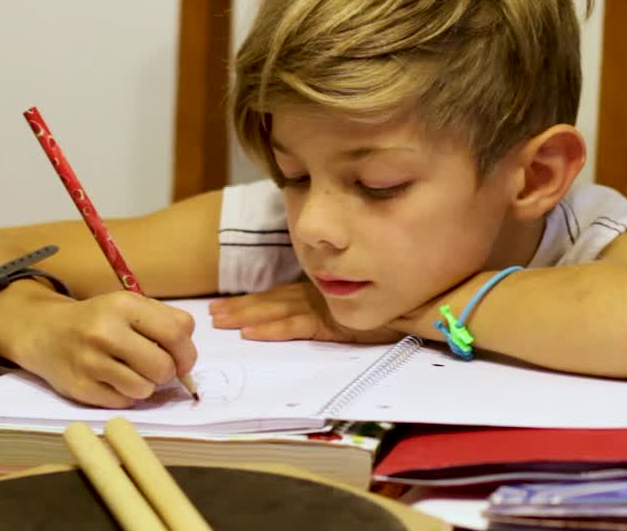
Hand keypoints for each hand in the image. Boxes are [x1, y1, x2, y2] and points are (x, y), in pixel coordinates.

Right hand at [0, 290, 197, 408]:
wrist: (45, 332)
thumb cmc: (99, 319)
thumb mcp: (130, 306)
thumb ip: (165, 322)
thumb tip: (188, 358)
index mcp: (124, 305)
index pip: (177, 333)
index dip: (188, 353)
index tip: (184, 361)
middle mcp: (105, 332)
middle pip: (163, 367)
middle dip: (168, 373)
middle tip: (159, 369)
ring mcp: (90, 362)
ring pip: (145, 389)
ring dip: (147, 386)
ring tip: (133, 373)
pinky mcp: (80, 388)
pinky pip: (124, 402)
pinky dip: (127, 395)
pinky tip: (114, 381)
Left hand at [209, 281, 402, 343]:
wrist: (414, 305)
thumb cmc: (389, 305)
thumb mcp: (355, 302)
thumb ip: (335, 303)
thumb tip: (316, 308)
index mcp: (319, 291)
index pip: (277, 296)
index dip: (249, 300)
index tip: (222, 305)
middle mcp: (316, 296)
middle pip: (270, 302)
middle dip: (240, 307)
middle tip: (211, 314)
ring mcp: (322, 308)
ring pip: (276, 312)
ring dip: (246, 316)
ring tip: (221, 322)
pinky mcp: (330, 322)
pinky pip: (295, 326)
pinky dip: (272, 330)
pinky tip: (251, 334)